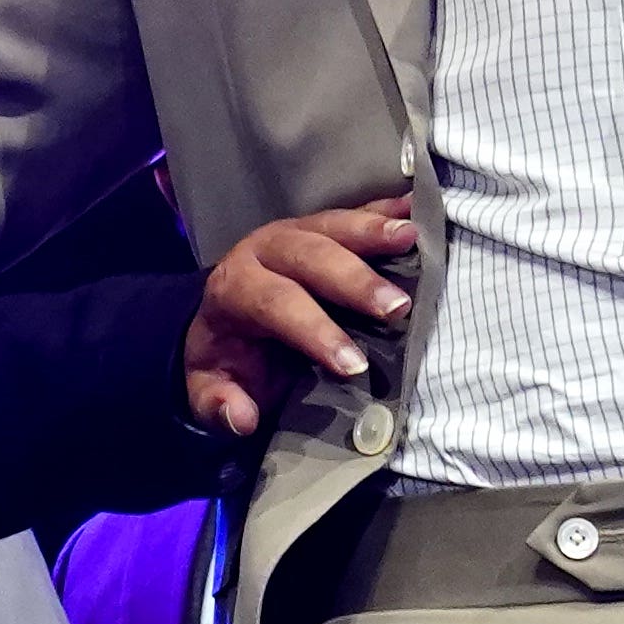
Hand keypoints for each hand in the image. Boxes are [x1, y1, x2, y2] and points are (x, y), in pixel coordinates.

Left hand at [183, 197, 417, 437]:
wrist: (222, 317)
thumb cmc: (227, 354)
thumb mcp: (208, 385)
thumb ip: (217, 402)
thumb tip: (241, 415)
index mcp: (233, 289)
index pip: (273, 304)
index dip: (313, 331)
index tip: (353, 364)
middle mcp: (262, 251)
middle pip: (307, 257)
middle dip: (353, 281)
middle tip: (397, 308)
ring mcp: (294, 231)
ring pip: (331, 225)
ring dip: (372, 231)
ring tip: (412, 238)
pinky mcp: (321, 226)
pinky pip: (353, 213)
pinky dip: (384, 210)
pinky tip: (415, 207)